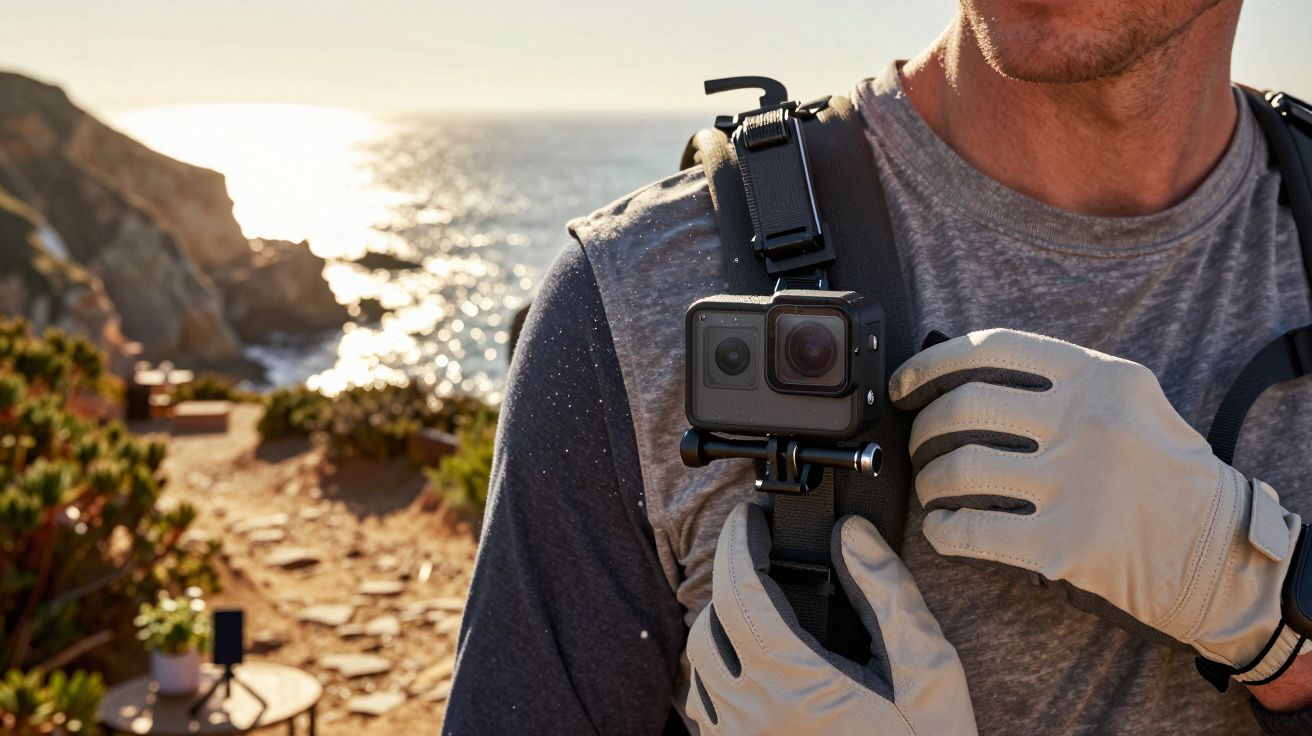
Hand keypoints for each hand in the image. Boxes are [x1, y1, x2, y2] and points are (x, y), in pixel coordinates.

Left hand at [685, 502, 976, 734]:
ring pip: (696, 665)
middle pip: (708, 621)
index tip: (751, 517)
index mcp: (791, 683)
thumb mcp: (927, 675)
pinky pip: (701, 706)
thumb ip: (887, 595)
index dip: (741, 541)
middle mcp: (748, 714)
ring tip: (756, 603)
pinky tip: (751, 662)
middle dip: (728, 577)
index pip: (740, 588)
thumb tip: (852, 534)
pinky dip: (714, 670)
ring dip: (718, 624)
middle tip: (759, 553)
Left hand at [889, 328, 1302, 681]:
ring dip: (928, 482)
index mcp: (1098, 377)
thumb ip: (1060, 382)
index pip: (991, 349)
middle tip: (917, 446)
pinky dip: (942, 531)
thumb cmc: (1162, 473)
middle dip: (922, 429)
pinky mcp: (1063, 544)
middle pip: (962, 409)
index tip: (904, 385)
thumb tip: (963, 378)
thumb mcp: (1128, 401)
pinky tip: (944, 530)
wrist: (1216, 553)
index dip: (930, 364)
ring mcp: (1074, 484)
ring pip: (958, 469)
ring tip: (931, 489)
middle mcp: (1085, 422)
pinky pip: (970, 530)